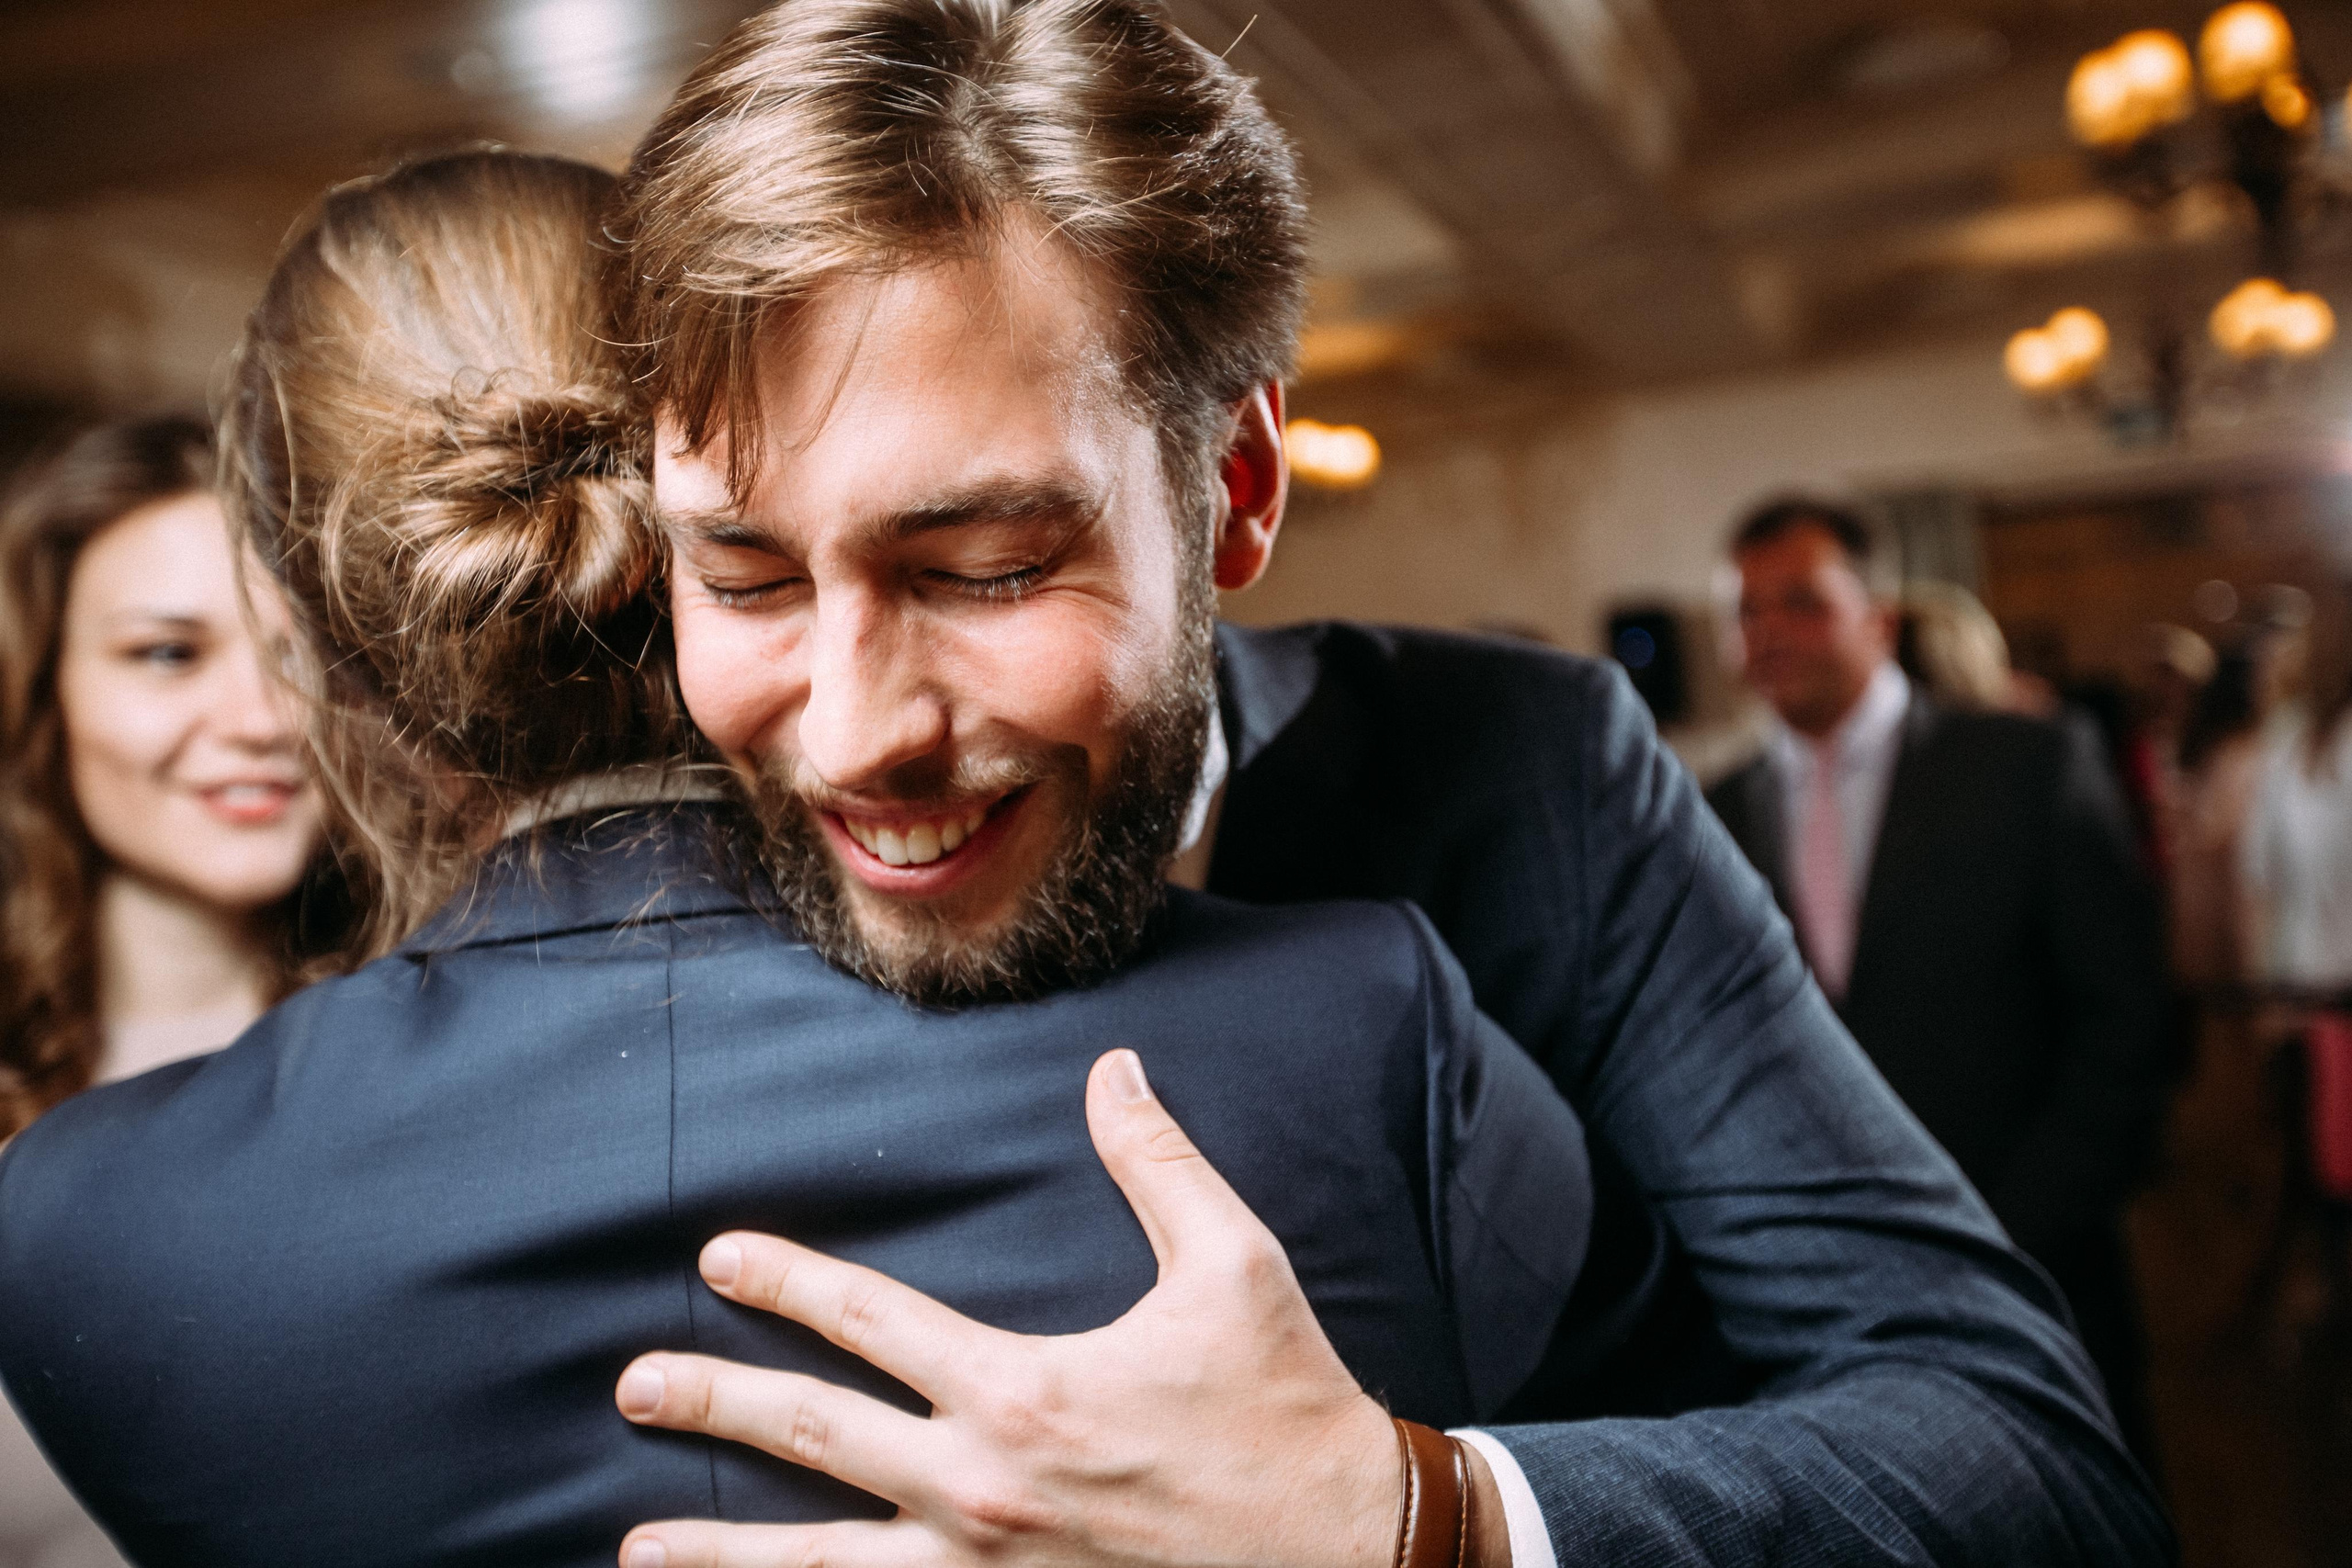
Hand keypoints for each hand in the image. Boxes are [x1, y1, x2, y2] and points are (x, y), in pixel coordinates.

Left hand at [613, 1048, 1506, 1567]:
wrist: (1351, 1555)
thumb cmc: (1287, 1408)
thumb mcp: (1234, 1266)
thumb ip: (1157, 1165)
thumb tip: (1112, 1070)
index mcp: (1026, 1393)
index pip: (871, 1322)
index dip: (785, 1283)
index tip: (718, 1258)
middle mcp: (983, 1492)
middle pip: (817, 1437)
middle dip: (716, 1404)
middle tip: (632, 1385)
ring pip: (822, 1566)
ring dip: (725, 1551)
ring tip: (639, 1545)